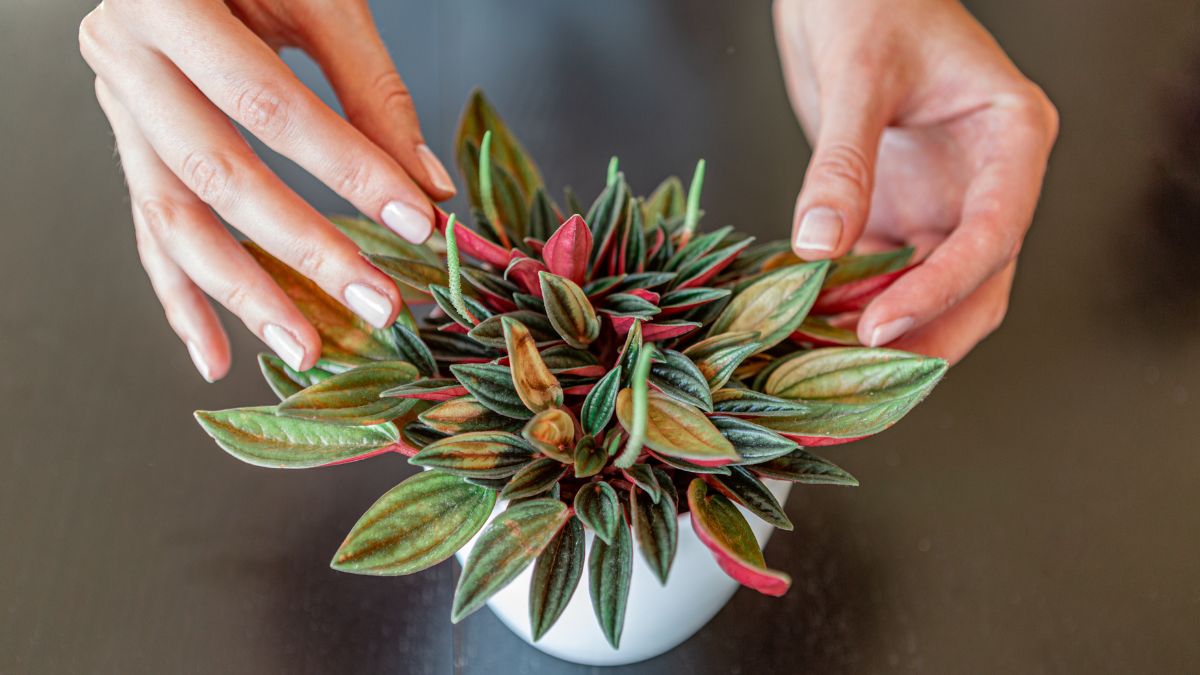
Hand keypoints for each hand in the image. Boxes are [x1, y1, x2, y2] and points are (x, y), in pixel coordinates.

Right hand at [79, 0, 454, 380]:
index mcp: (168, 3)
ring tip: (302, 349)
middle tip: (374, 305)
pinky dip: (183, 298)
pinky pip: (150, 231)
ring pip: (174, 219)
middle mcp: (125, 57)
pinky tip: (215, 354)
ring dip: (242, 294)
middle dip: (304, 250)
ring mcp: (117, 105)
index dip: (348, 171)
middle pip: (219, 175)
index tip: (416, 222)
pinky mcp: (128, 143)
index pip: (270, 108)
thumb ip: (371, 88)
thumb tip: (429, 189)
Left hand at [775, 0, 1057, 362]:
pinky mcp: (896, 209)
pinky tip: (810, 325)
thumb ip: (843, 162)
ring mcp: (943, 200)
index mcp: (1011, 138)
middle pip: (976, 285)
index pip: (993, 235)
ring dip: (885, 331)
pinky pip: (881, 273)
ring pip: (930, 291)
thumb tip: (820, 245)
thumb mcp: (858, 75)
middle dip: (925, 336)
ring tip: (829, 364)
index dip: (941, 290)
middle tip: (863, 378)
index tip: (882, 327)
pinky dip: (849, 303)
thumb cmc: (871, 0)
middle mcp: (987, 181)